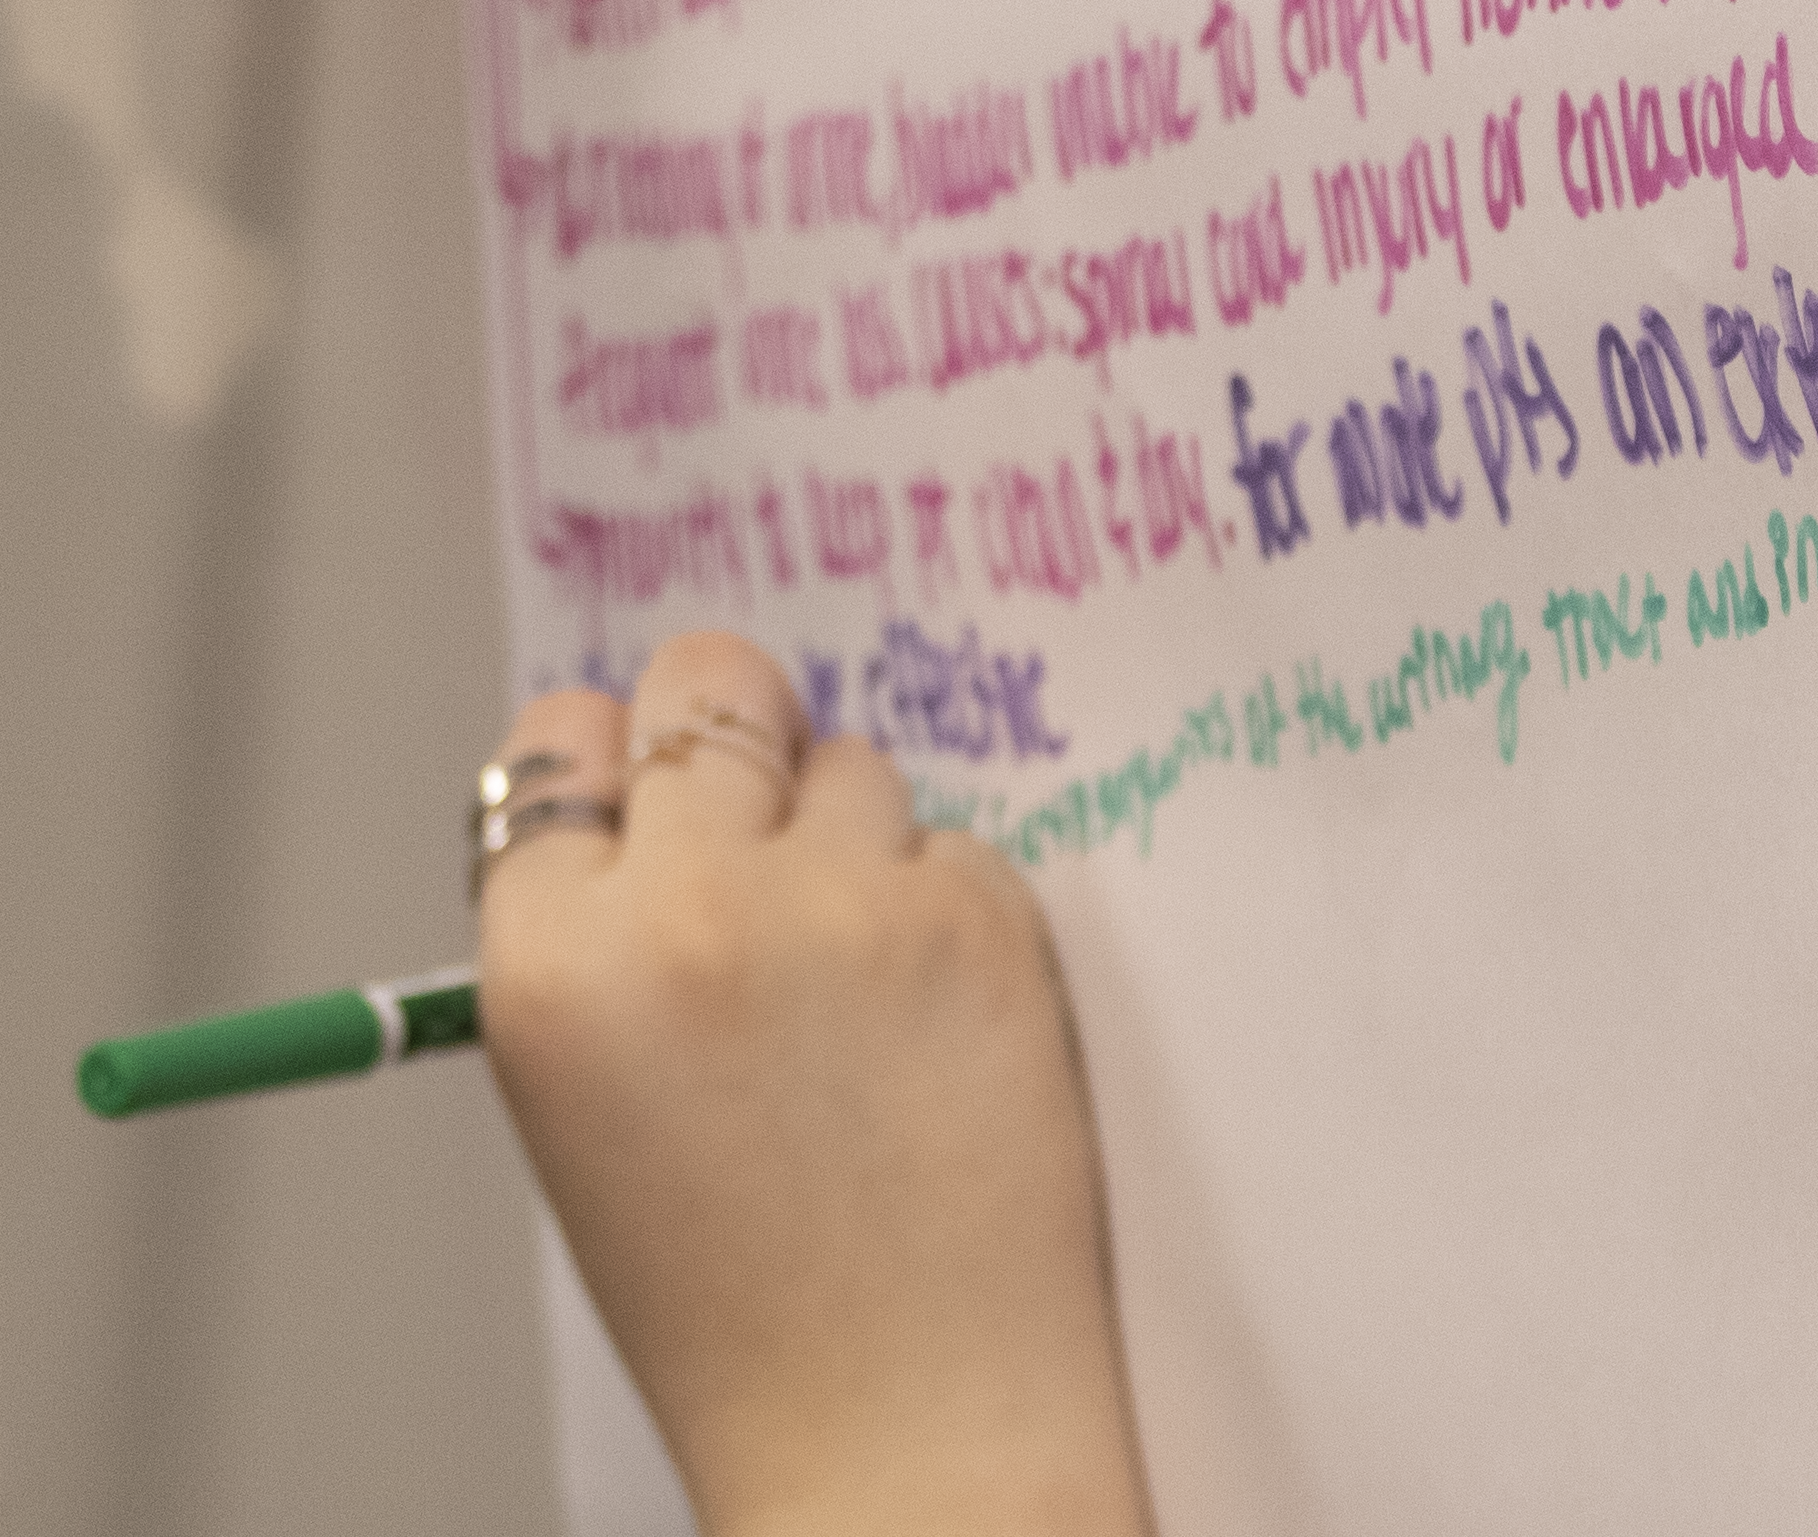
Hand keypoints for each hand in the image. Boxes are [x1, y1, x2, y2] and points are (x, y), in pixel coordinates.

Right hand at [478, 631, 1154, 1536]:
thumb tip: (646, 777)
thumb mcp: (582, 1107)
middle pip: (708, 678)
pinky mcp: (981, 916)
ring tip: (859, 986)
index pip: (556, 739)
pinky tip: (939, 1030)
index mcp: (551, 964)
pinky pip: (953, 847)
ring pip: (849, 761)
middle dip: (732, 726)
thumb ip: (600, 936)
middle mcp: (688, 907)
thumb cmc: (734, 1290)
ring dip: (851, 836)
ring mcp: (845, 903)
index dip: (609, 761)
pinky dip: (945, 910)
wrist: (902, 1426)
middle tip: (764, 798)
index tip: (644, 781)